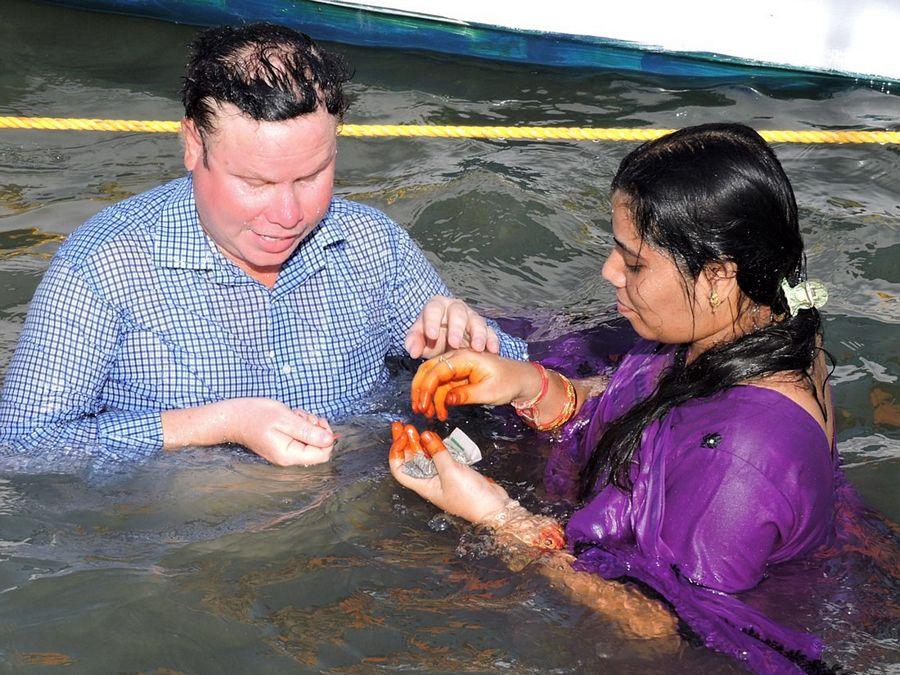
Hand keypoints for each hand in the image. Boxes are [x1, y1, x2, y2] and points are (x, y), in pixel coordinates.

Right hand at [225, 398, 334, 465]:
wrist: (233, 417)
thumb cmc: (256, 415)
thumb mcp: (285, 419)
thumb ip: (308, 431)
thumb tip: (329, 440)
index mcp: (290, 455)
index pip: (323, 454)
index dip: (327, 436)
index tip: (318, 420)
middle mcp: (289, 458)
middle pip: (318, 448)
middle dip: (316, 428)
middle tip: (303, 416)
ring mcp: (285, 453)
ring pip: (310, 441)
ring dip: (308, 424)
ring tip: (294, 415)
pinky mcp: (283, 446)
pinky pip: (301, 438)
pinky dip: (301, 425)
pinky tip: (291, 417)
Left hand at [388, 422, 509, 522]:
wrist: (494, 508)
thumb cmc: (470, 497)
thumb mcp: (451, 472)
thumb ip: (437, 453)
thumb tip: (425, 435)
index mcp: (424, 485)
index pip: (400, 469)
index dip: (397, 452)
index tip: (401, 436)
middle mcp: (429, 481)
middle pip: (410, 460)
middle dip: (405, 442)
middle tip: (402, 425)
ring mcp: (441, 476)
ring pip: (424, 457)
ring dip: (418, 442)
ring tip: (415, 428)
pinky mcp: (454, 471)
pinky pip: (439, 456)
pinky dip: (435, 446)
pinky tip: (434, 437)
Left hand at [404, 295, 499, 358]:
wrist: (447, 344)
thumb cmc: (431, 339)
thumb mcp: (420, 340)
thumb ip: (414, 343)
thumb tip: (413, 351)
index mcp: (437, 306)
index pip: (433, 309)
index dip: (432, 321)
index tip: (431, 336)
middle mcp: (455, 308)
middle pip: (458, 312)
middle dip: (456, 328)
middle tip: (454, 344)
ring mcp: (472, 317)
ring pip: (477, 321)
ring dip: (478, 334)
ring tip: (477, 348)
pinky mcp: (484, 328)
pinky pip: (490, 332)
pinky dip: (492, 340)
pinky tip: (492, 350)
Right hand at [411, 349, 538, 419]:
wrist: (520, 380)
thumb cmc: (508, 382)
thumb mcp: (489, 392)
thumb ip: (466, 395)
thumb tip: (447, 400)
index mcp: (464, 357)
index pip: (437, 370)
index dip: (426, 388)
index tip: (422, 406)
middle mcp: (457, 358)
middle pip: (429, 370)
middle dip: (420, 390)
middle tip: (418, 410)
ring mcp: (456, 367)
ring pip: (433, 379)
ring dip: (428, 397)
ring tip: (430, 415)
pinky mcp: (458, 376)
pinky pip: (442, 386)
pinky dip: (438, 399)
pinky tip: (440, 413)